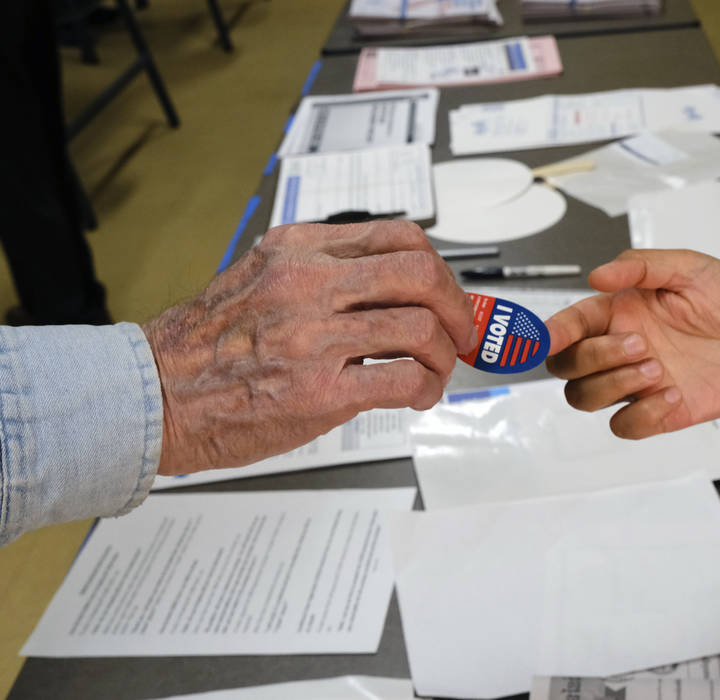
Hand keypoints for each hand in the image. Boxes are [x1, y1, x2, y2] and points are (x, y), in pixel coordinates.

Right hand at [143, 221, 476, 475]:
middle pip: (420, 274)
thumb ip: (321, 274)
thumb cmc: (204, 345)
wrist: (153, 395)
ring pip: (421, 328)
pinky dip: (427, 389)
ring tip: (437, 371)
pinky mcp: (318, 392)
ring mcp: (313, 337)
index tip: (449, 293)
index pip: (397, 237)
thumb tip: (390, 289)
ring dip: (446, 355)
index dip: (440, 268)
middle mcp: (308, 283)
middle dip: (458, 307)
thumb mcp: (259, 278)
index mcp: (298, 249)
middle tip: (463, 332)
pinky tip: (418, 396)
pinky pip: (404, 379)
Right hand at [545, 250, 719, 438]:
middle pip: (566, 366)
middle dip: (592, 358)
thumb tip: (597, 275)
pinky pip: (623, 426)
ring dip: (613, 383)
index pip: (569, 325)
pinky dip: (640, 414)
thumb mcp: (689, 267)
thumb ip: (641, 266)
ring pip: (584, 398)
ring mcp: (635, 383)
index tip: (546, 336)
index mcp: (619, 312)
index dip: (551, 332)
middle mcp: (620, 348)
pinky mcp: (657, 412)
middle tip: (639, 344)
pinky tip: (672, 394)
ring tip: (657, 367)